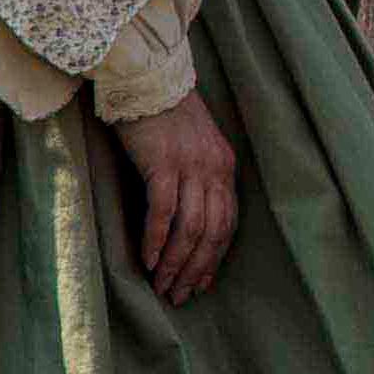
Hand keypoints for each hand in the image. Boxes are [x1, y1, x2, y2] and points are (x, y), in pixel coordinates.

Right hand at [115, 93, 238, 304]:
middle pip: (212, 232)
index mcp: (224, 167)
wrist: (145, 78)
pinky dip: (157, 239)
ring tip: (162, 286)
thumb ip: (198, 179)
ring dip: (176, 262)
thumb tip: (191, 223)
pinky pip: (163, 211)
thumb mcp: (194, 147)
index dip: (215, 258)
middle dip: (196, 269)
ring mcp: (190, 166)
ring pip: (190, 227)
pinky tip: (148, 261)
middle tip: (179, 295)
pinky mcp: (163, 163)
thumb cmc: (164, 114)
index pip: (227, 224)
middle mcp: (214, 169)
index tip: (201, 284)